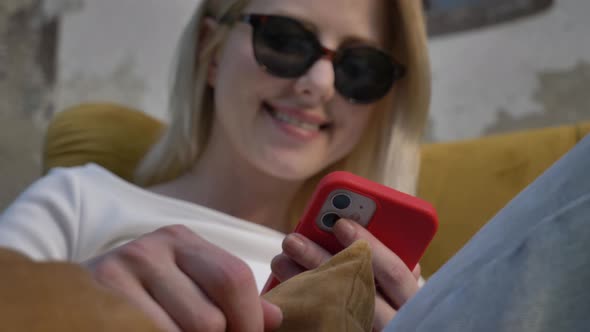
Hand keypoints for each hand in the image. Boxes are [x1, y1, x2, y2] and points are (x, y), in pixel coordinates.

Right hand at [84, 225, 282, 331]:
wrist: (74, 298)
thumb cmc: (143, 294)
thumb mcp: (187, 285)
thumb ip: (230, 298)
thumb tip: (275, 319)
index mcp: (181, 240)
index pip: (234, 278)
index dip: (249, 321)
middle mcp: (151, 249)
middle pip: (210, 318)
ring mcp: (120, 272)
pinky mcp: (99, 297)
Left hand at [270, 219, 420, 330]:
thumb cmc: (393, 307)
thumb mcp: (402, 290)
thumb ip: (394, 269)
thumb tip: (376, 237)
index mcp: (409, 299)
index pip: (395, 271)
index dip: (369, 244)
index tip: (340, 224)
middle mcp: (392, 321)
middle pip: (353, 287)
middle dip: (320, 260)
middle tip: (294, 240)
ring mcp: (363, 331)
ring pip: (329, 308)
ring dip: (300, 280)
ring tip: (280, 259)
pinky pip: (317, 323)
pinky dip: (299, 305)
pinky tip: (283, 292)